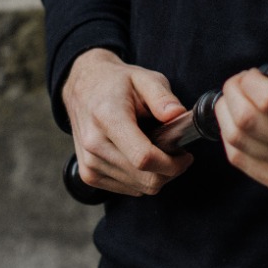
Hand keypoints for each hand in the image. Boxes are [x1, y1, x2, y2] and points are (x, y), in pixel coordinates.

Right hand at [61, 48, 194, 196]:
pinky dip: (141, 179)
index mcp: (108, 118)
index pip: (143, 158)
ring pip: (139, 188)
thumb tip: (177, 115)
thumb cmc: (116, 83)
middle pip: (145, 178)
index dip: (172, 164)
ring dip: (156, 174)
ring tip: (156, 149)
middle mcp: (94, 144)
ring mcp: (89, 163)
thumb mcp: (144, 78)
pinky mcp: (88, 175)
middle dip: (169, 171)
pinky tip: (139, 156)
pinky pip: (128, 189)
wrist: (82, 88)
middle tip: (176, 152)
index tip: (185, 155)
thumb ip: (162, 97)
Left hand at [216, 40, 267, 194]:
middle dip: (232, 92)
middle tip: (239, 83)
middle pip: (248, 119)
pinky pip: (237, 157)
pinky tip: (238, 120)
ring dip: (225, 110)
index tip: (254, 74)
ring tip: (235, 98)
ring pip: (236, 138)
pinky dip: (228, 133)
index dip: (250, 80)